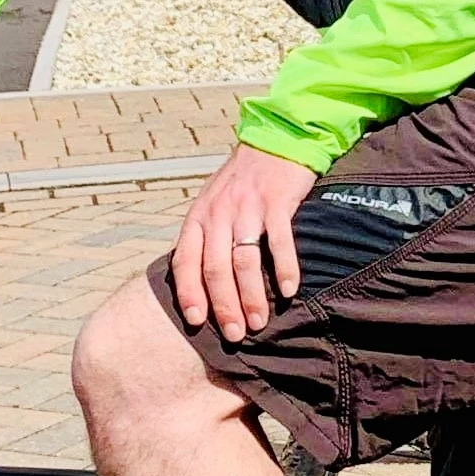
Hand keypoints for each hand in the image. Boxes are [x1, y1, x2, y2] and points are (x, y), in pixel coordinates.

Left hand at [172, 143, 318, 342]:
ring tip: (259, 322)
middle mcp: (218, 213)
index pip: (186, 262)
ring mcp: (248, 207)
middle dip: (224, 306)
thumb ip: (207, 239)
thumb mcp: (213, 204)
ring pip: (244, 261)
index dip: (189, 294)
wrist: (275, 141)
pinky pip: (279, 242)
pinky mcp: (277, 201)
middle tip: (235, 334)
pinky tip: (289, 291)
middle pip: (215, 269)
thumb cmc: (243, 182)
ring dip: (251, 296)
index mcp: (199, 217)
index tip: (196, 323)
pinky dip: (284, 269)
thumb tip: (201, 285)